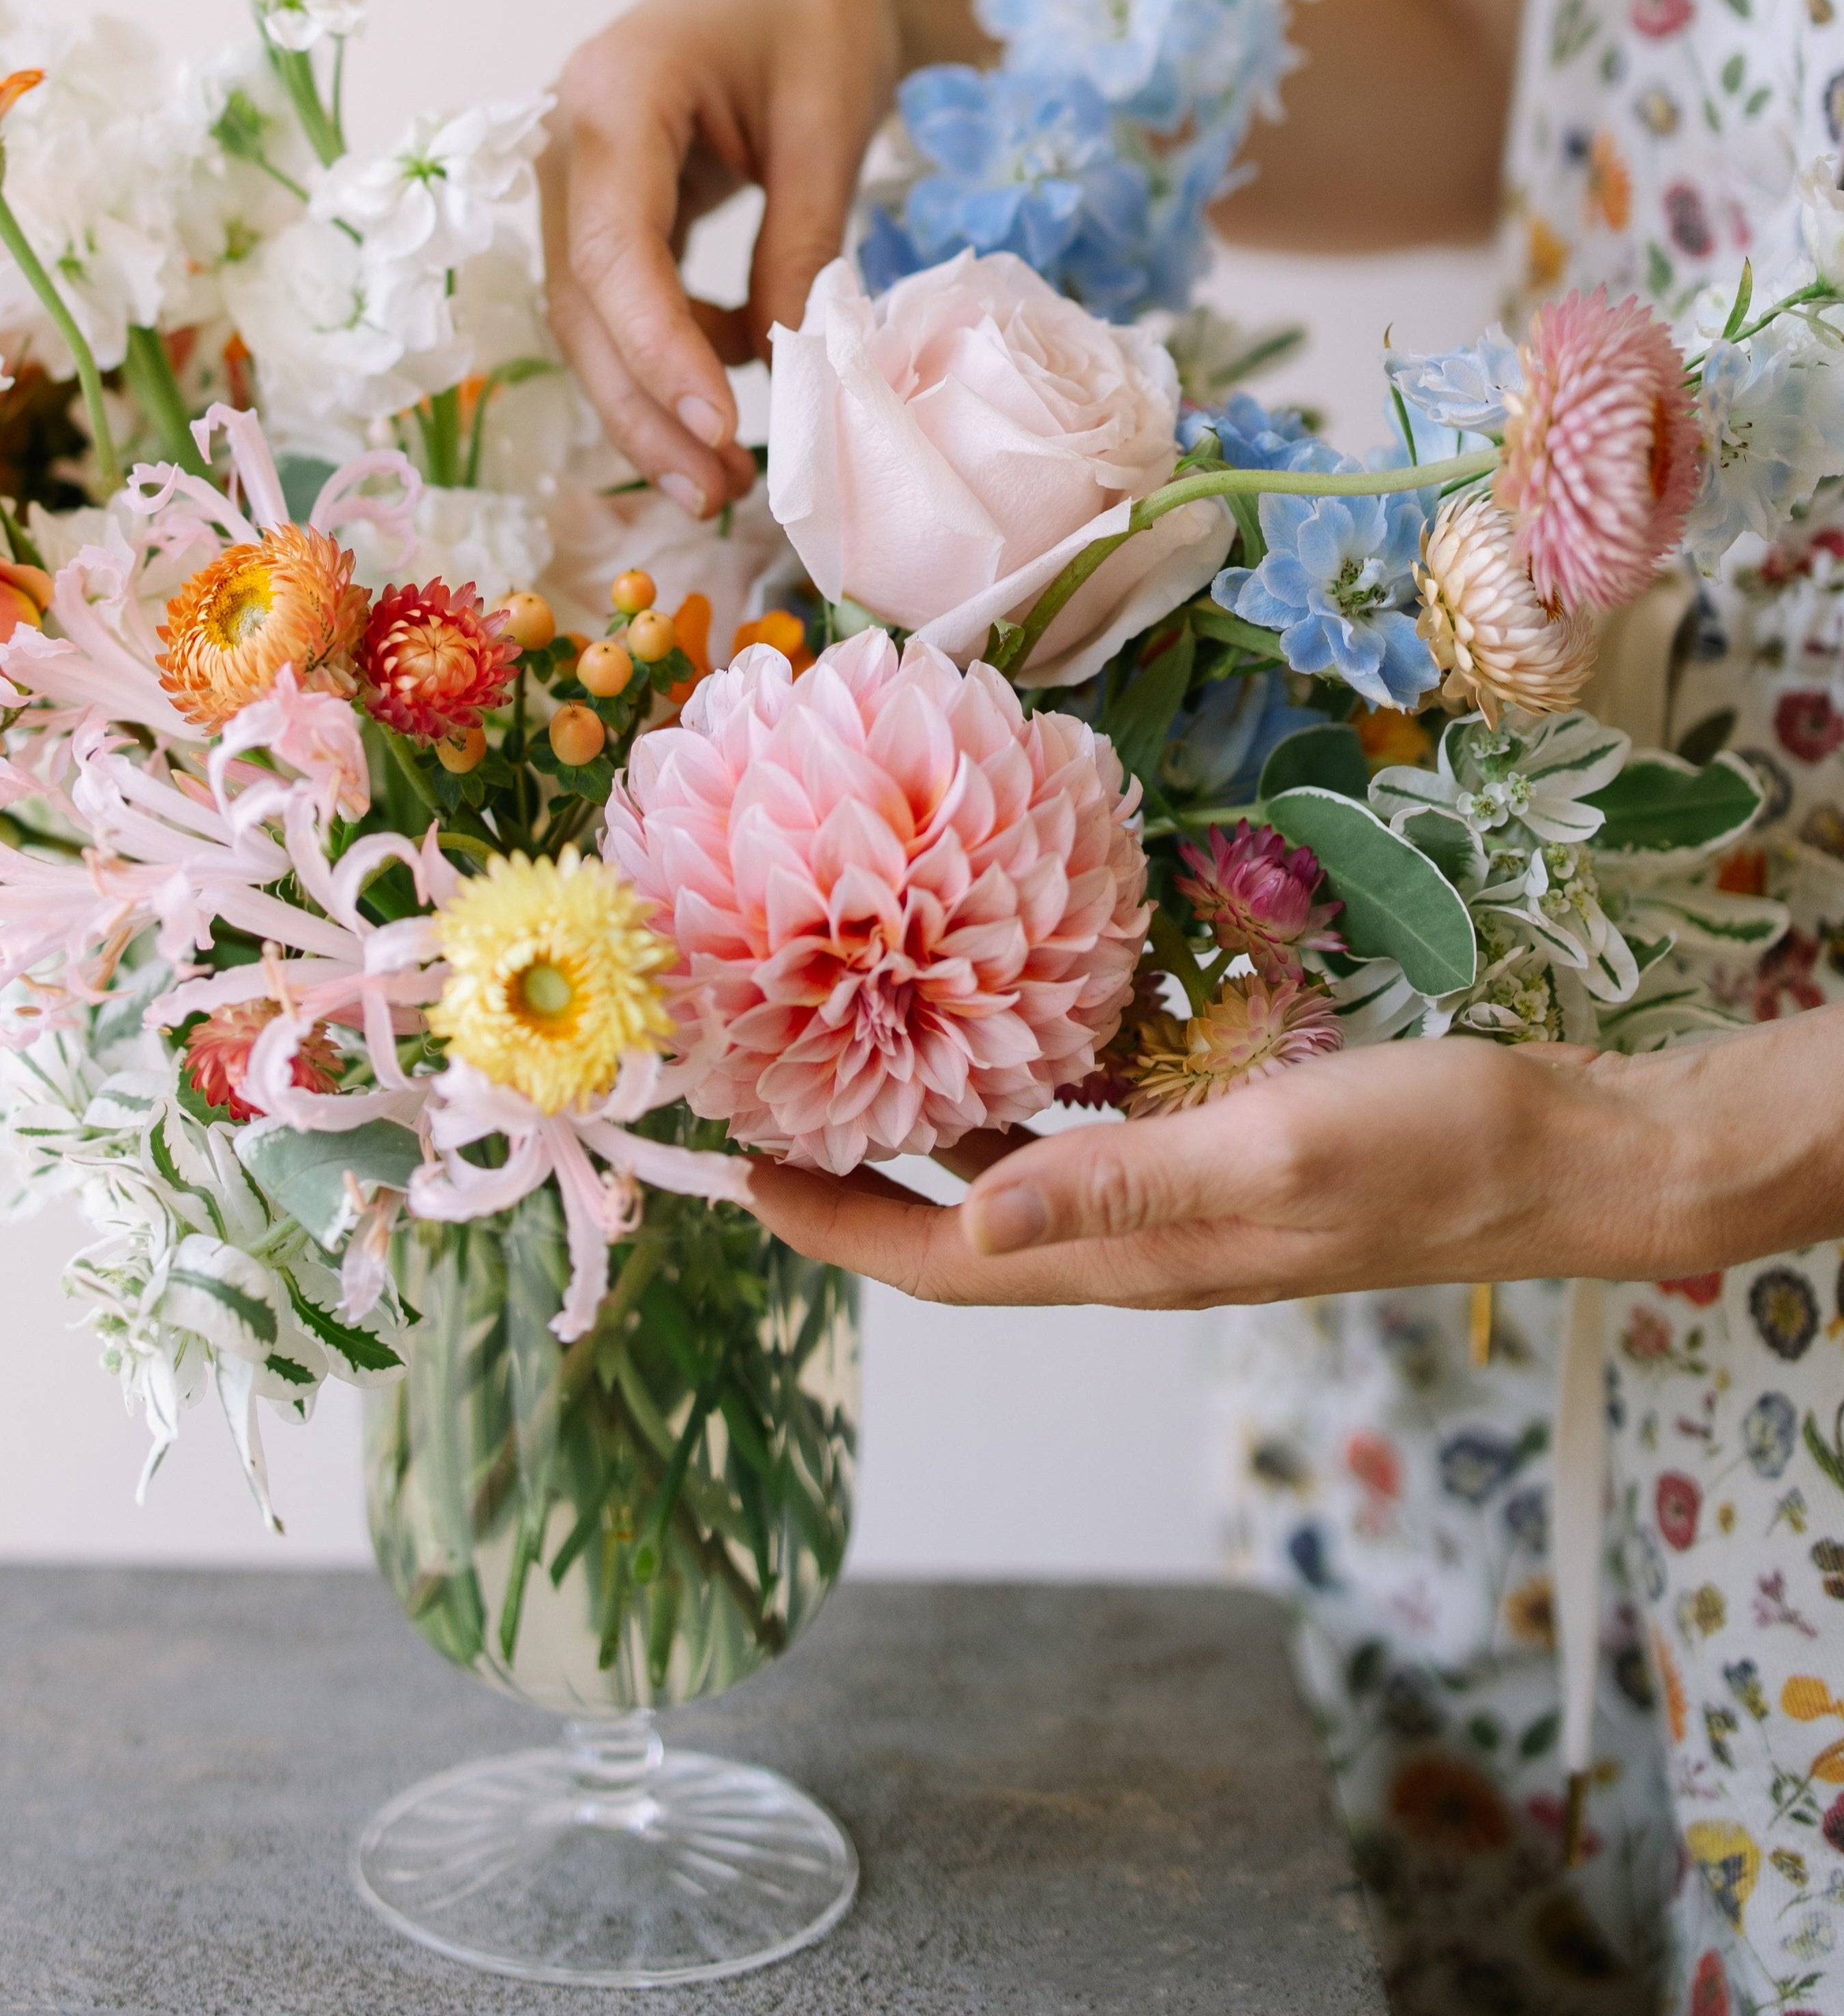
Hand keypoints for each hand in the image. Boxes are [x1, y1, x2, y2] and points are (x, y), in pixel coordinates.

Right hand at [539, 0, 1012, 516]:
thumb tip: (784, 365)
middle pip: (583, 306)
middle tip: (713, 495)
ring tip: (718, 482)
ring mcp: (581, 179)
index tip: (721, 430)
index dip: (658, 354)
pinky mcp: (610, 210)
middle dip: (642, 411)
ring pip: (590, 322)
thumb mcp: (830, 120)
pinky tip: (728, 389)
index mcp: (615, 96)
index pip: (614, 253)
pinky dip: (670, 360)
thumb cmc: (823, 11)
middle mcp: (570, 141)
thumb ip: (801, 239)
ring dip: (647, 407)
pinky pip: (621, 306)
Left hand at [743, 1018, 1843, 1307]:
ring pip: (1014, 1189)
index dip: (833, 1231)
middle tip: (758, 1120)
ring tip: (838, 1073)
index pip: (943, 1264)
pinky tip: (992, 1041)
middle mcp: (1140, 1242)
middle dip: (850, 1189)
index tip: (735, 1183)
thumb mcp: (1274, 1152)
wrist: (1571, 1154)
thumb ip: (1121, 1186)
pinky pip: (1084, 1145)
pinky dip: (1016, 1104)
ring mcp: (1182, 1206)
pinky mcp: (1220, 1157)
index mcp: (1137, 1255)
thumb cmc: (1437, 1148)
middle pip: (956, 1233)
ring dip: (919, 1145)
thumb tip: (965, 1220)